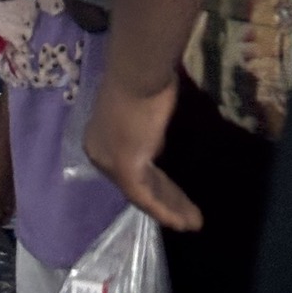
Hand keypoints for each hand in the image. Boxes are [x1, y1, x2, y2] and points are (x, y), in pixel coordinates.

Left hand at [84, 73, 199, 232]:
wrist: (139, 69)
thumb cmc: (145, 76)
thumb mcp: (143, 107)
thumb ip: (145, 128)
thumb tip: (156, 143)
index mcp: (99, 136)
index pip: (128, 167)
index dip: (153, 182)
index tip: (175, 192)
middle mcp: (100, 153)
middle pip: (137, 183)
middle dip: (164, 198)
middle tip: (187, 215)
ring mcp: (110, 162)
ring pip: (143, 192)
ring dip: (171, 208)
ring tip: (192, 223)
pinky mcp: (125, 169)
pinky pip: (147, 196)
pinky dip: (167, 210)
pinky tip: (185, 221)